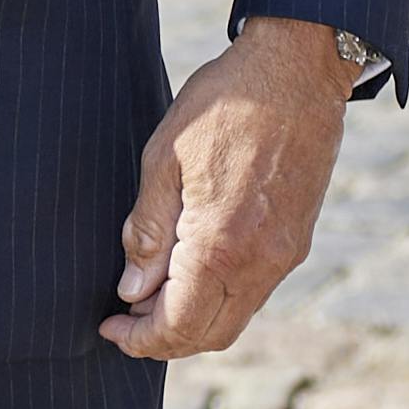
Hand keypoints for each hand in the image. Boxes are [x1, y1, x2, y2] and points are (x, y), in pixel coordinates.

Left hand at [104, 20, 355, 360]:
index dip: (140, 339)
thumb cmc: (225, 105)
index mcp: (220, 245)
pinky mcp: (298, 240)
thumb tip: (133, 290)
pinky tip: (190, 271)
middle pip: (209, 335)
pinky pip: (255, 291)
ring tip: (151, 294)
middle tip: (125, 319)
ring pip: (235, 317)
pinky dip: (219, 298)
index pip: (177, 326)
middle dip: (164, 339)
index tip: (109, 327)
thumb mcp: (163, 160)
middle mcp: (261, 262)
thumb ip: (146, 232)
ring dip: (193, 320)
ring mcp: (286, 254)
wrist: (299, 68)